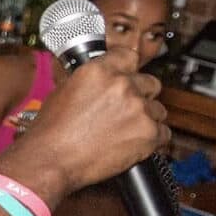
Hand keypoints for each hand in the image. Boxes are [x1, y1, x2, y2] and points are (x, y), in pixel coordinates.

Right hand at [0, 48, 167, 200]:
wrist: (52, 159)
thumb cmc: (51, 132)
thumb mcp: (63, 91)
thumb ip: (90, 80)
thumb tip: (101, 81)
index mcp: (100, 71)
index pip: (129, 56)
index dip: (129, 69)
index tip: (129, 76)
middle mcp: (122, 86)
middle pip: (150, 83)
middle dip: (141, 95)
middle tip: (126, 110)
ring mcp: (138, 109)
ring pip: (158, 109)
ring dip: (146, 119)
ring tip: (126, 131)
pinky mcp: (149, 133)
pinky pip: (163, 133)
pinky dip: (152, 140)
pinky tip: (133, 144)